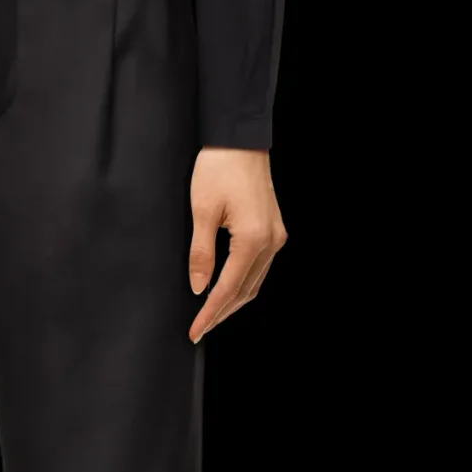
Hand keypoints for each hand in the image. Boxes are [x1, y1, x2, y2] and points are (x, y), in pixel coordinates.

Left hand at [187, 148, 287, 340]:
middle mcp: (271, 242)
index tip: (194, 331)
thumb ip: (201, 253)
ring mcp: (276, 236)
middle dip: (222, 313)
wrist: (239, 139)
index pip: (228, 289)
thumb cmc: (219, 168)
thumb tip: (199, 287)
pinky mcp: (274, 229)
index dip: (209, 314)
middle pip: (245, 291)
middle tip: (199, 329)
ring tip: (210, 316)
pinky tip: (228, 289)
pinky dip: (242, 283)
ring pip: (255, 282)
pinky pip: (260, 267)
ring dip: (233, 301)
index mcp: (253, 240)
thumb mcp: (201, 211)